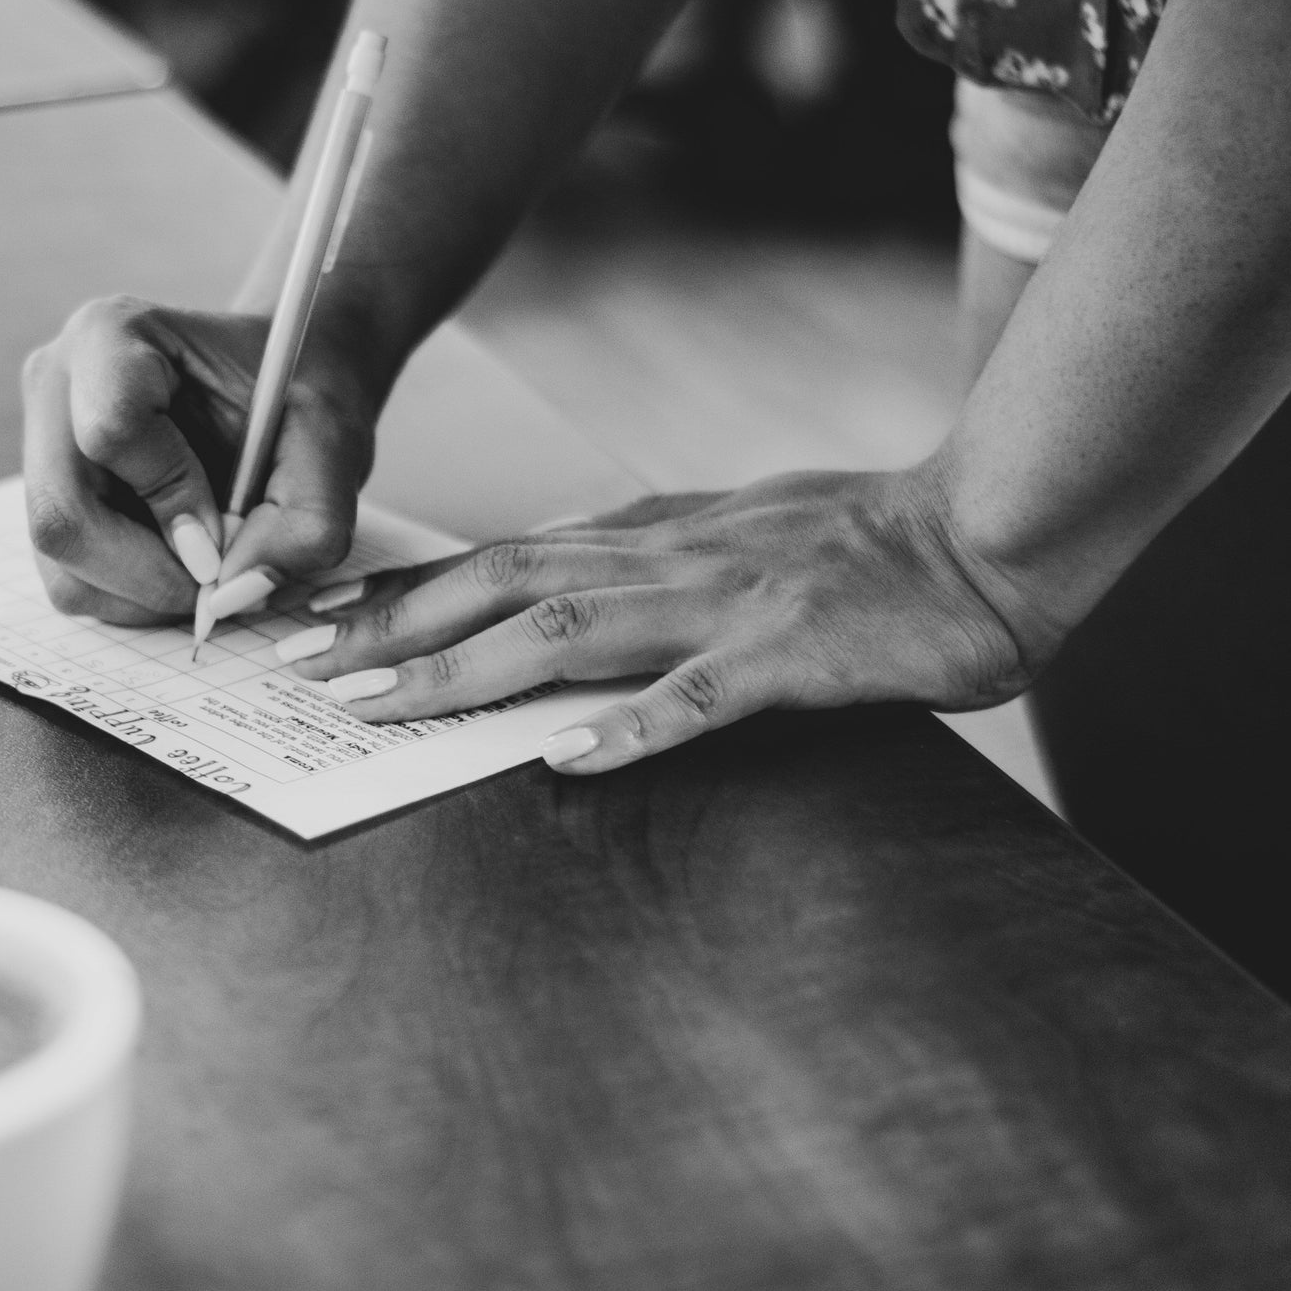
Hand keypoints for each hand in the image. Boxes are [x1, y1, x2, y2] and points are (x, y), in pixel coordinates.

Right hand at [20, 296, 378, 624]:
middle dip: (149, 572)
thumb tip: (235, 591)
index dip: (172, 499)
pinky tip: (179, 565)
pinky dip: (132, 598)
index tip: (226, 530)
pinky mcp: (49, 500)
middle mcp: (56, 386)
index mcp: (113, 334)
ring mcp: (40, 447)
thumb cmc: (301, 398)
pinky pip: (69, 583)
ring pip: (59, 565)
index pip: (111, 430)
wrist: (279, 389)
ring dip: (143, 594)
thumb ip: (307, 520)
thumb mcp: (334, 444)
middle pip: (61, 515)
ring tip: (207, 567)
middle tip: (216, 580)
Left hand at [279, 470, 1045, 771]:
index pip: (502, 555)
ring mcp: (728, 600)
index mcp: (653, 532)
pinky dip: (633, 725)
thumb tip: (547, 578)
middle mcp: (669, 555)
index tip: (325, 624)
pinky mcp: (793, 650)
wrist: (984, 534)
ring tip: (384, 710)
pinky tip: (571, 760)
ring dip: (467, 671)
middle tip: (307, 672)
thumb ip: (638, 554)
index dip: (408, 590)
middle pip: (504, 584)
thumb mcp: (727, 530)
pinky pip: (702, 693)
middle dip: (396, 628)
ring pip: (571, 631)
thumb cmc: (858, 544)